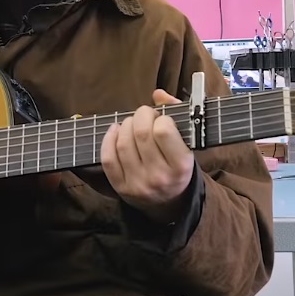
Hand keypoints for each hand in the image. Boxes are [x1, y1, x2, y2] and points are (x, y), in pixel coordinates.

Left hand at [101, 89, 195, 222]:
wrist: (169, 201)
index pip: (163, 131)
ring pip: (123, 143)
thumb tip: (157, 94)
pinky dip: (108, 139)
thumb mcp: (187, 142)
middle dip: (140, 116)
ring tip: (132, 124)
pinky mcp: (121, 187)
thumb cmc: (177, 163)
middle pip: (140, 133)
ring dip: (125, 125)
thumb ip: (177, 113)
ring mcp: (138, 184)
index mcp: (181, 165)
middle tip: (145, 116)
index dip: (160, 117)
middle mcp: (160, 177)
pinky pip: (108, 158)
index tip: (162, 119)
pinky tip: (115, 130)